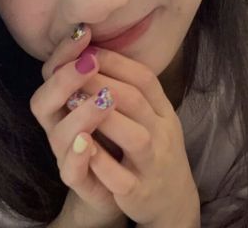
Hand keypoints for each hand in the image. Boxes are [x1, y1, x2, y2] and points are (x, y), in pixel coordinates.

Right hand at [31, 30, 125, 227]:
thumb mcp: (115, 96)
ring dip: (80, 114)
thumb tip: (99, 36)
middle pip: (43, 101)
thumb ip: (104, 72)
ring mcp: (67, 154)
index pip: (53, 72)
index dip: (64, 52)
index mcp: (65, 101)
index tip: (84, 33)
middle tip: (90, 64)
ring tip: (105, 100)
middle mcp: (60, 125)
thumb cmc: (117, 131)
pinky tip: (87, 141)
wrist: (131, 178)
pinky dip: (77, 156)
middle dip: (65, 80)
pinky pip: (69, 172)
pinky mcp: (81, 181)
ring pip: (58, 135)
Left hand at [77, 47, 200, 225]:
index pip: (145, 79)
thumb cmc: (154, 149)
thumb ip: (134, 92)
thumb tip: (99, 58)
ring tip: (75, 100)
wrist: (173, 198)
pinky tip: (81, 144)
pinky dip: (101, 162)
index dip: (116, 62)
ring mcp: (152, 165)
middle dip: (103, 81)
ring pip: (135, 138)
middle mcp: (162, 134)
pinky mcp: (138, 193)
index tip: (89, 50)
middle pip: (137, 101)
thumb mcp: (154, 117)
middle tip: (75, 69)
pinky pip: (121, 179)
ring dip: (104, 117)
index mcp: (164, 112)